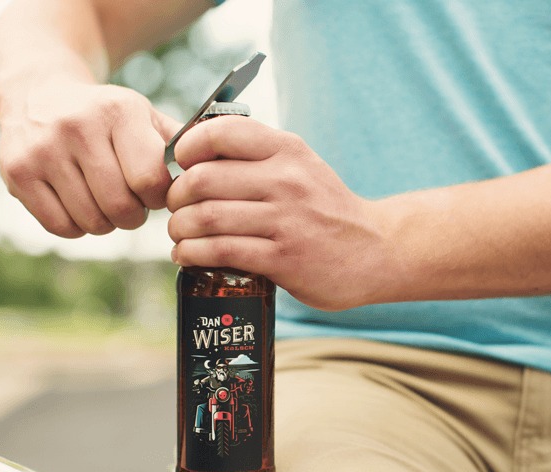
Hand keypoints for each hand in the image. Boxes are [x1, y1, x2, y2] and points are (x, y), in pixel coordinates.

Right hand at [0, 81, 179, 236]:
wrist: (37, 92)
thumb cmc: (105, 116)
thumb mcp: (143, 116)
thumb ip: (180, 145)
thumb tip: (215, 174)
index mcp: (118, 110)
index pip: (150, 180)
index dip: (158, 197)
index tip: (153, 192)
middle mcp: (77, 126)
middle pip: (121, 207)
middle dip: (133, 215)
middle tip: (130, 203)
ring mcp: (42, 150)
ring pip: (92, 222)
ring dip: (105, 222)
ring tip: (103, 200)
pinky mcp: (17, 172)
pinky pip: (62, 227)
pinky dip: (77, 227)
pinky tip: (78, 203)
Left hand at [166, 117, 393, 310]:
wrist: (375, 251)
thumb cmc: (325, 209)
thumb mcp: (301, 166)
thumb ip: (258, 156)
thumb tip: (195, 156)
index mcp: (287, 150)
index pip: (219, 132)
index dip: (187, 149)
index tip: (181, 167)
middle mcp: (286, 180)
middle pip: (202, 180)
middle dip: (176, 197)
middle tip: (175, 208)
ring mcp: (285, 221)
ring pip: (206, 218)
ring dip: (179, 229)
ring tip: (179, 235)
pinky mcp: (283, 259)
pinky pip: (220, 251)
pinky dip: (192, 254)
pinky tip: (188, 255)